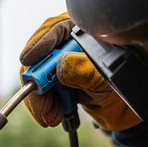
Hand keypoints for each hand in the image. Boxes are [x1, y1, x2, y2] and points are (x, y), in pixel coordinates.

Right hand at [20, 13, 141, 130]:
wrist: (118, 105)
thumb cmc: (119, 84)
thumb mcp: (106, 77)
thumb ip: (87, 70)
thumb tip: (61, 66)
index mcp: (81, 32)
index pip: (54, 29)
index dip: (39, 44)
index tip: (28, 60)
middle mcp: (65, 44)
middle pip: (40, 57)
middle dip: (38, 82)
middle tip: (42, 103)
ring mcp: (56, 64)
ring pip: (36, 78)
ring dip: (40, 100)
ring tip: (52, 117)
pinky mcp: (51, 81)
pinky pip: (39, 92)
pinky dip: (44, 106)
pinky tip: (52, 115)